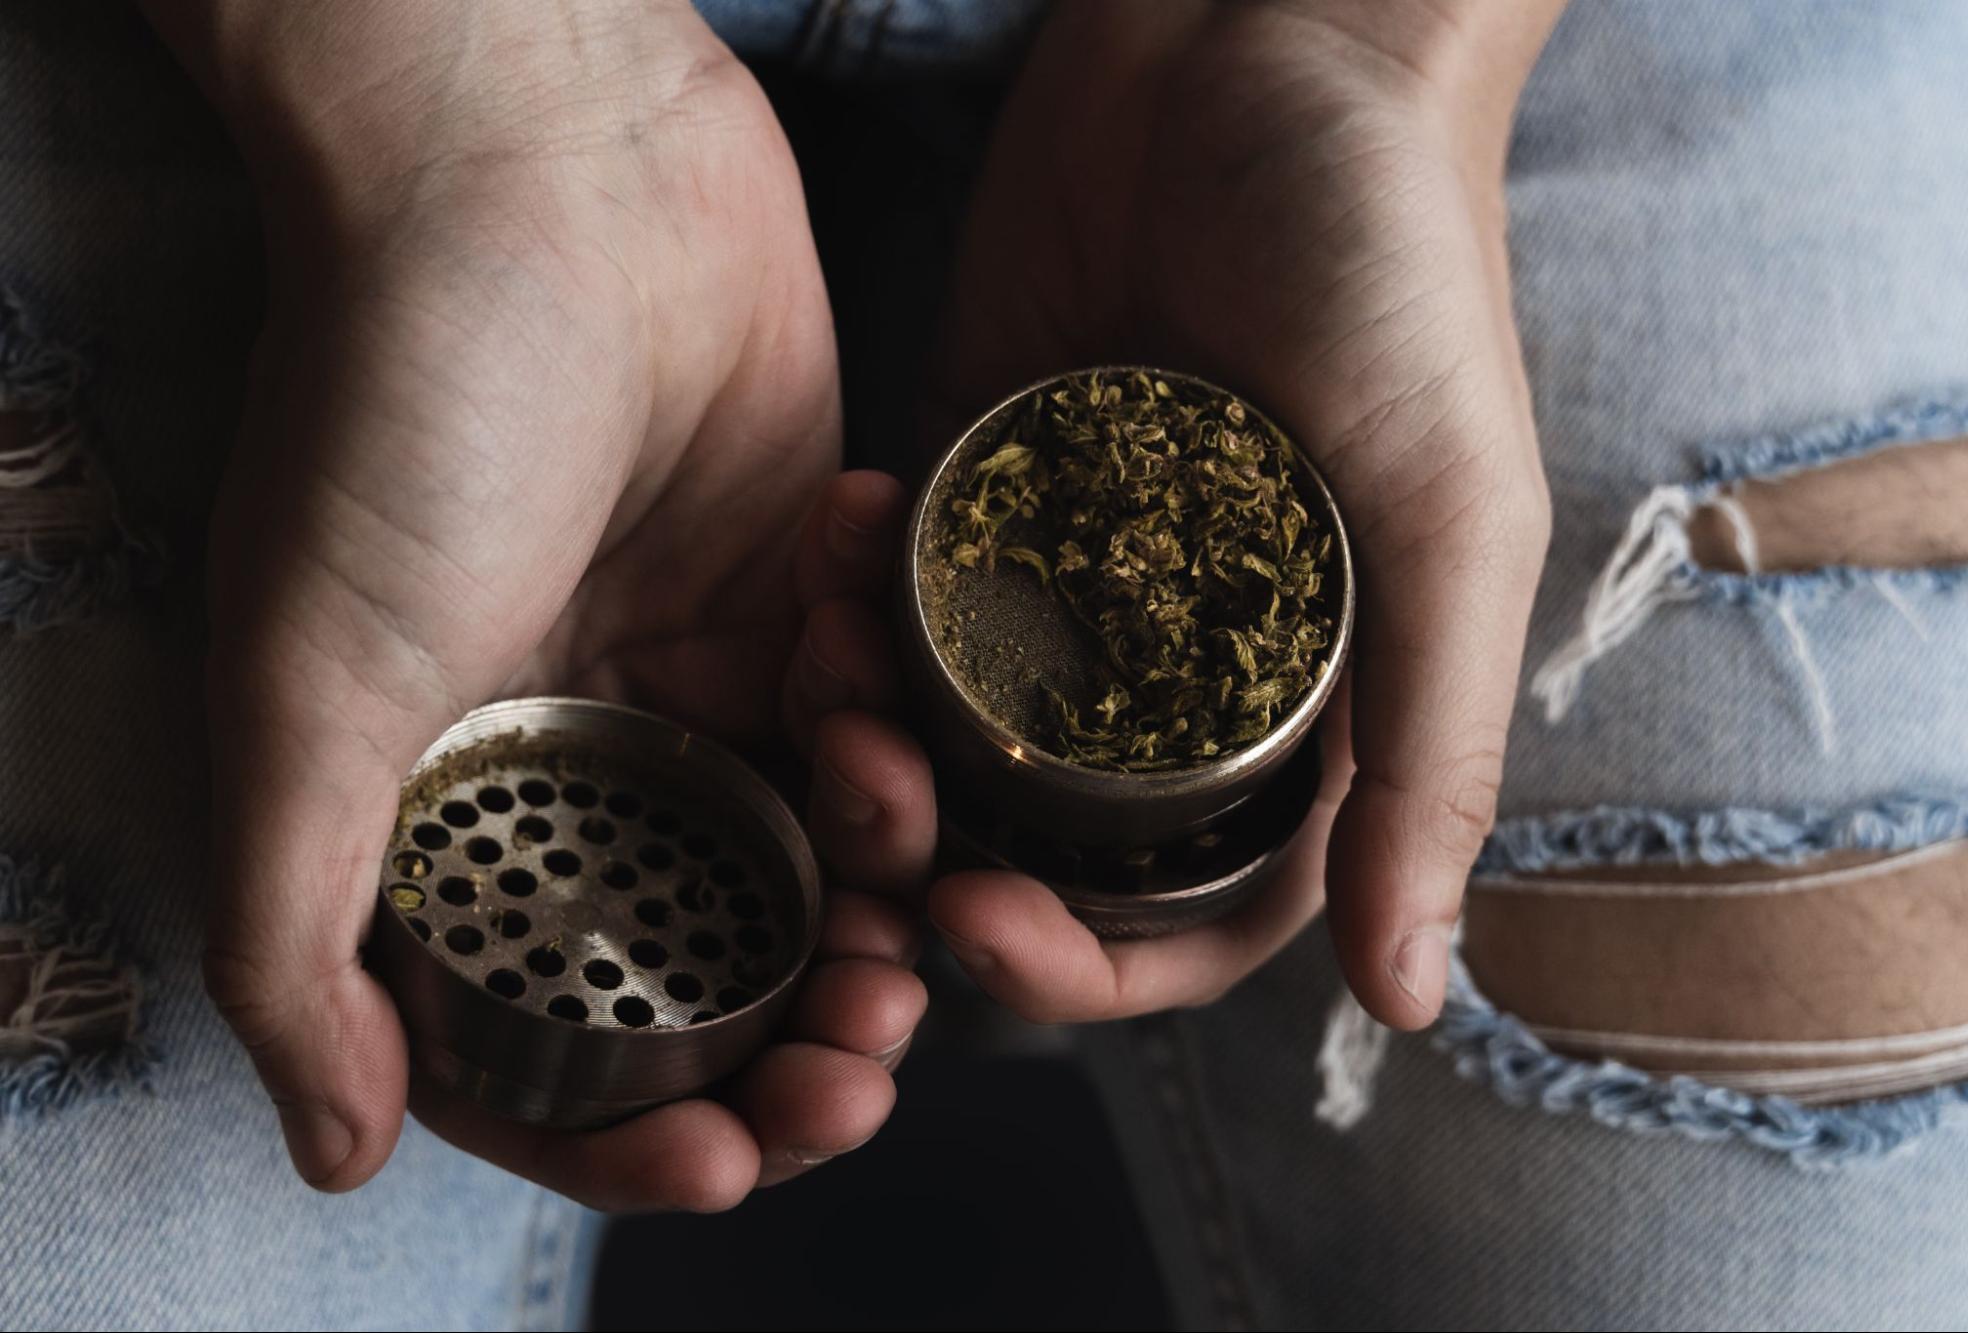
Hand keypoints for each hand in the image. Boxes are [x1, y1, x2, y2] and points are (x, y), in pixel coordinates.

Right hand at [147, 1, 924, 1201]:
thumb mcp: (310, 686)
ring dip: (877, 882)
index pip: (551, 1023)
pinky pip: (885, 698)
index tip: (737, 1158)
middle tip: (870, 1054)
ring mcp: (702, 657)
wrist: (539, 161)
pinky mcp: (806, 570)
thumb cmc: (403, 409)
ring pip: (823, 842)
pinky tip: (878, 661)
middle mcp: (582, 742)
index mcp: (459, 797)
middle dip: (796, 1024)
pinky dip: (898, 709)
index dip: (637, 1122)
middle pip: (713, 952)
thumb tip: (336, 1149)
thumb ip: (303, 926)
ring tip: (911, 873)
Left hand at [787, 1, 1558, 1028]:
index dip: (1088, 964)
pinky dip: (846, 600)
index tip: (983, 923)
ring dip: (870, 738)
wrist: (1264, 40)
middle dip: (942, 862)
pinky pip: (889, 593)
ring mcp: (1068, 577)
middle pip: (1041, 844)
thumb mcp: (1448, 517)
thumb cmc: (1394, 267)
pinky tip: (836, 545)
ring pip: (942, 735)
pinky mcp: (976, 476)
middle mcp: (1179, 666)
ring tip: (831, 677)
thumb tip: (1413, 1002)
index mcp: (1302, 707)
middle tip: (868, 812)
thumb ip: (1425, 757)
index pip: (1188, 911)